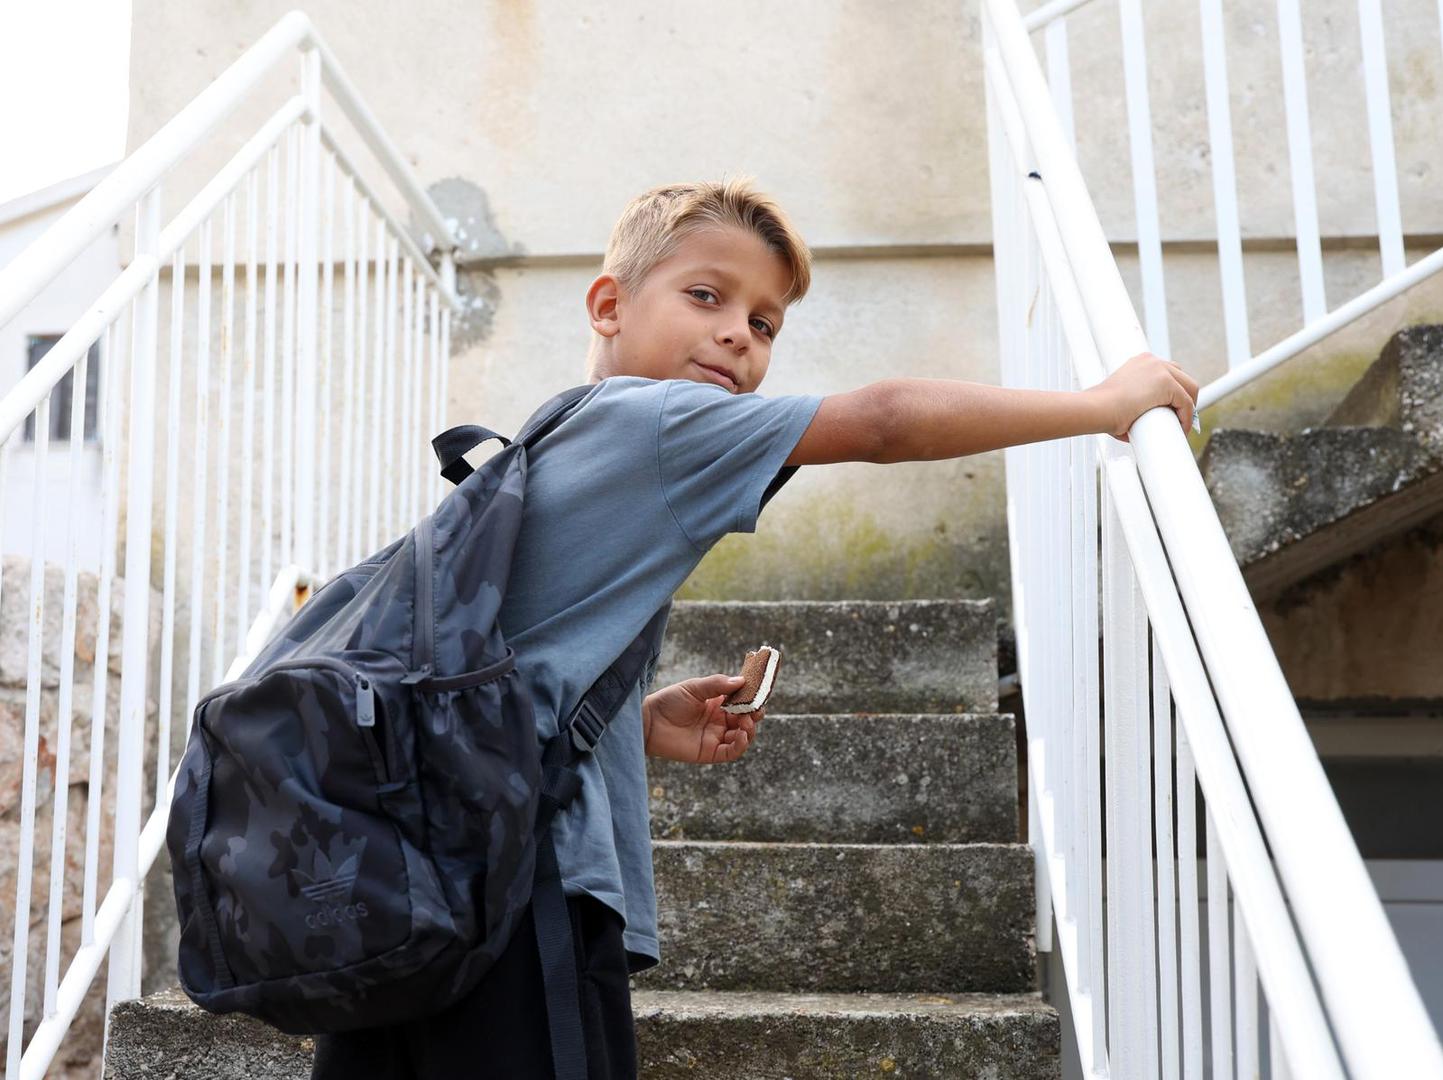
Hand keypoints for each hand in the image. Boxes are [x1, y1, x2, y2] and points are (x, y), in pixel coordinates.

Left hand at [643, 674, 764, 764]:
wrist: (649, 722)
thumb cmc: (668, 701)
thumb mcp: (694, 687)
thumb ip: (717, 684)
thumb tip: (741, 681)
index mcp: (717, 704)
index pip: (741, 702)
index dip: (752, 698)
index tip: (758, 692)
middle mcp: (719, 721)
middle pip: (746, 720)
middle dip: (754, 714)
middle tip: (755, 709)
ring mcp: (715, 737)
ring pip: (742, 737)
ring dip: (750, 730)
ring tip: (746, 722)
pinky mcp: (709, 752)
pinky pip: (731, 752)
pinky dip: (741, 744)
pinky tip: (741, 734)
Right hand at [1088, 351, 1198, 441]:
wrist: (1096, 409)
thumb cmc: (1101, 410)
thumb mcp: (1121, 399)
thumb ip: (1134, 404)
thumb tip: (1141, 426)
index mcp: (1141, 362)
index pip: (1168, 372)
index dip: (1175, 392)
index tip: (1172, 408)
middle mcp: (1152, 361)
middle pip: (1183, 377)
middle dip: (1186, 398)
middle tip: (1180, 417)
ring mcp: (1160, 370)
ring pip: (1190, 388)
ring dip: (1189, 407)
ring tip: (1182, 424)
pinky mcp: (1167, 384)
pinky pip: (1186, 403)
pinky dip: (1187, 417)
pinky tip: (1182, 429)